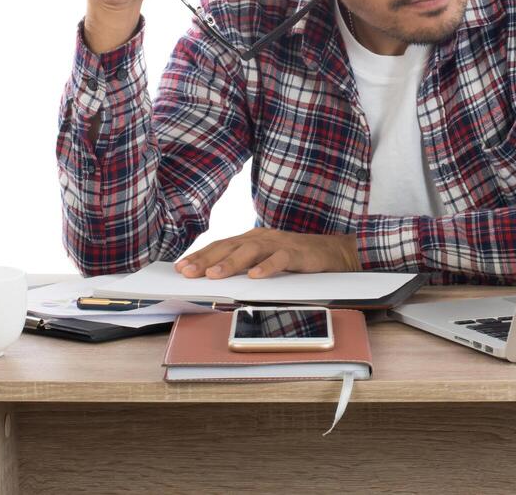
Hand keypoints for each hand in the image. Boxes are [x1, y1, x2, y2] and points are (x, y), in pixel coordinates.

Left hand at [175, 227, 360, 278]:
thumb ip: (244, 265)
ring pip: (251, 251)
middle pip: (230, 246)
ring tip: (213, 275)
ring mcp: (280, 243)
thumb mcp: (265, 259)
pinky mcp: (298, 253)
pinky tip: (255, 276)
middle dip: (206, 259)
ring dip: (230, 263)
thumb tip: (214, 278)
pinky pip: (280, 259)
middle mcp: (263, 237)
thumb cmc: (296, 257)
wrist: (334, 252)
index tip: (181, 267)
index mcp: (252, 238)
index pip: (221, 245)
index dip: (200, 254)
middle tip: (188, 272)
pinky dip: (267, 267)